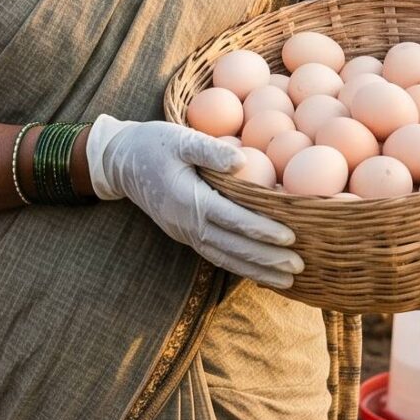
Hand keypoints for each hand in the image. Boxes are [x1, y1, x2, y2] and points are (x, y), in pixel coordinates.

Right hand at [85, 116, 304, 287]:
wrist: (120, 161)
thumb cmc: (153, 143)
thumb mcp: (180, 138)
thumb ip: (210, 150)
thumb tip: (245, 160)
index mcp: (188, 199)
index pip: (232, 219)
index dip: (261, 230)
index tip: (290, 237)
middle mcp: (187, 223)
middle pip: (232, 247)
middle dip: (266, 259)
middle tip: (300, 267)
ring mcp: (185, 233)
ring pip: (225, 258)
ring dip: (257, 271)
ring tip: (288, 281)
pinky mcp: (186, 234)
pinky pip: (216, 255)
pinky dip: (240, 266)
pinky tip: (261, 272)